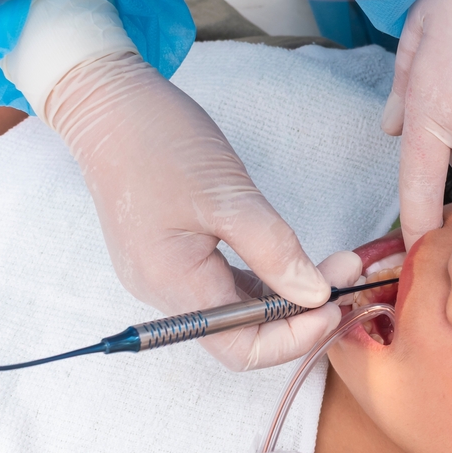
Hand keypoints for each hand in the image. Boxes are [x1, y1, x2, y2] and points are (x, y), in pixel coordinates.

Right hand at [43, 51, 356, 369]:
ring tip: (330, 267)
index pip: (240, 348)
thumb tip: (316, 296)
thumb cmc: (161, 140)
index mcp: (172, 283)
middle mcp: (164, 291)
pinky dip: (263, 279)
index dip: (294, 338)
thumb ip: (274, 251)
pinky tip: (293, 261)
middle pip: (240, 335)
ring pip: (235, 310)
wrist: (107, 104)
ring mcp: (165, 274)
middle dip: (298, 315)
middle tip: (344, 278)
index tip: (334, 303)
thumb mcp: (229, 195)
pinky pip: (223, 285)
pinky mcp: (172, 256)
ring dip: (285, 296)